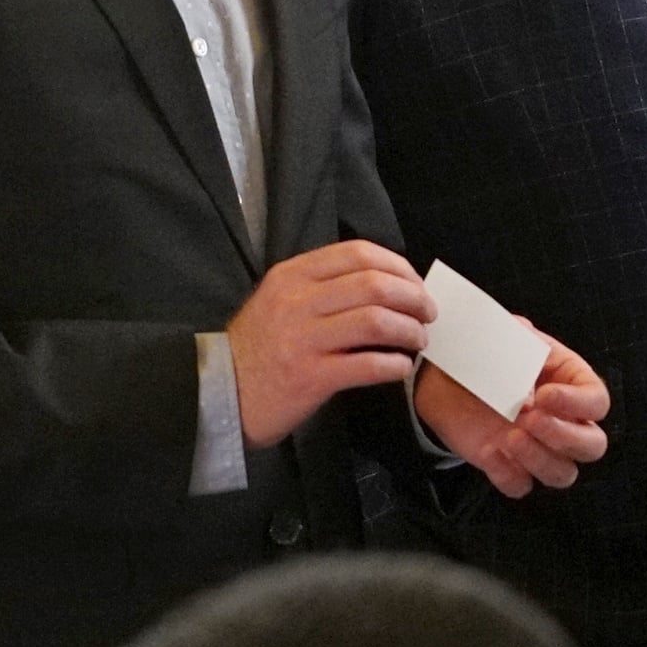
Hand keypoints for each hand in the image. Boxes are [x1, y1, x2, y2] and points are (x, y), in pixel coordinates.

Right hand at [225, 241, 432, 446]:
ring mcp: (302, 340)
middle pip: (374, 285)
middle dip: (414, 297)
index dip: (398, 267)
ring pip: (376, 321)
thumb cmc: (258, 347)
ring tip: (418, 340)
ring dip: (409, 330)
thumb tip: (386, 282)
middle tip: (428, 313)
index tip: (415, 284)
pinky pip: (368, 365)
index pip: (358, 254)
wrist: (218, 393)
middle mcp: (297, 302)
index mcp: (292, 275)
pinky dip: (394, 365)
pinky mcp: (310, 377)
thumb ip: (323, 285)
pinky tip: (401, 367)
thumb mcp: (279, 300)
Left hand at [413, 338, 612, 497]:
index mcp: (572, 384)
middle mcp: (564, 421)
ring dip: (540, 460)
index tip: (544, 396)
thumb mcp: (507, 336)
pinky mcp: (510, 467)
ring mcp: (538, 448)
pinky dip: (508, 475)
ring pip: (563, 474)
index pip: (597, 402)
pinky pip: (521, 486)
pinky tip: (489, 452)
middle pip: (593, 446)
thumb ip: (523, 351)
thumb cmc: (487, 353)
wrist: (444, 376)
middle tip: (529, 419)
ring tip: (508, 438)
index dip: (577, 404)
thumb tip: (529, 394)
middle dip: (565, 437)